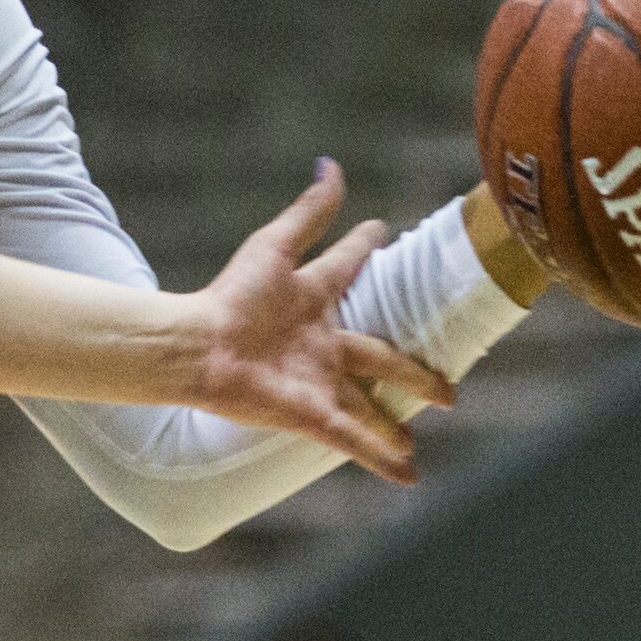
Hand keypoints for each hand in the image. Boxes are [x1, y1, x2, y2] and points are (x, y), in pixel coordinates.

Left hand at [181, 160, 453, 481]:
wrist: (196, 346)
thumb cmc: (231, 296)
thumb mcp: (275, 249)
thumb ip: (309, 213)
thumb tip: (331, 165)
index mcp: (312, 297)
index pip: (347, 270)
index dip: (363, 251)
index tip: (381, 233)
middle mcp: (320, 342)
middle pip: (378, 355)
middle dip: (410, 370)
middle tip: (444, 384)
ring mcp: (318, 381)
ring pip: (369, 404)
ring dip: (394, 424)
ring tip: (418, 441)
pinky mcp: (311, 413)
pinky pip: (353, 436)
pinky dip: (381, 456)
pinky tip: (410, 476)